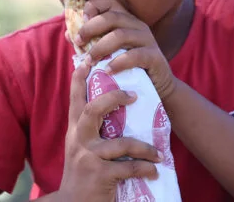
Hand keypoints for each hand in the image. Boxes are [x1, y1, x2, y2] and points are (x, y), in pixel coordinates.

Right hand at [57, 63, 160, 201]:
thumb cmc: (83, 175)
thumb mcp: (81, 149)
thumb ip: (91, 130)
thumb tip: (113, 105)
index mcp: (75, 131)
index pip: (75, 99)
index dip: (79, 78)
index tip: (88, 58)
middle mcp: (78, 140)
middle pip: (93, 109)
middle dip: (114, 98)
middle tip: (133, 95)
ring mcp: (88, 158)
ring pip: (121, 143)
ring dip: (144, 148)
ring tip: (157, 153)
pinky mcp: (100, 175)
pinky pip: (129, 167)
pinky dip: (145, 169)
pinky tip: (153, 171)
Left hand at [74, 0, 177, 99]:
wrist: (157, 87)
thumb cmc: (129, 68)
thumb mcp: (109, 52)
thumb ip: (91, 42)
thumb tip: (68, 33)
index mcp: (127, 20)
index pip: (110, 0)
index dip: (94, 6)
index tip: (81, 21)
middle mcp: (138, 26)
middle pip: (112, 16)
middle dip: (91, 28)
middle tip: (78, 42)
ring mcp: (148, 40)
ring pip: (120, 35)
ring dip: (100, 47)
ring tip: (89, 61)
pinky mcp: (154, 57)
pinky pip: (134, 55)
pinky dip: (118, 63)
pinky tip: (107, 71)